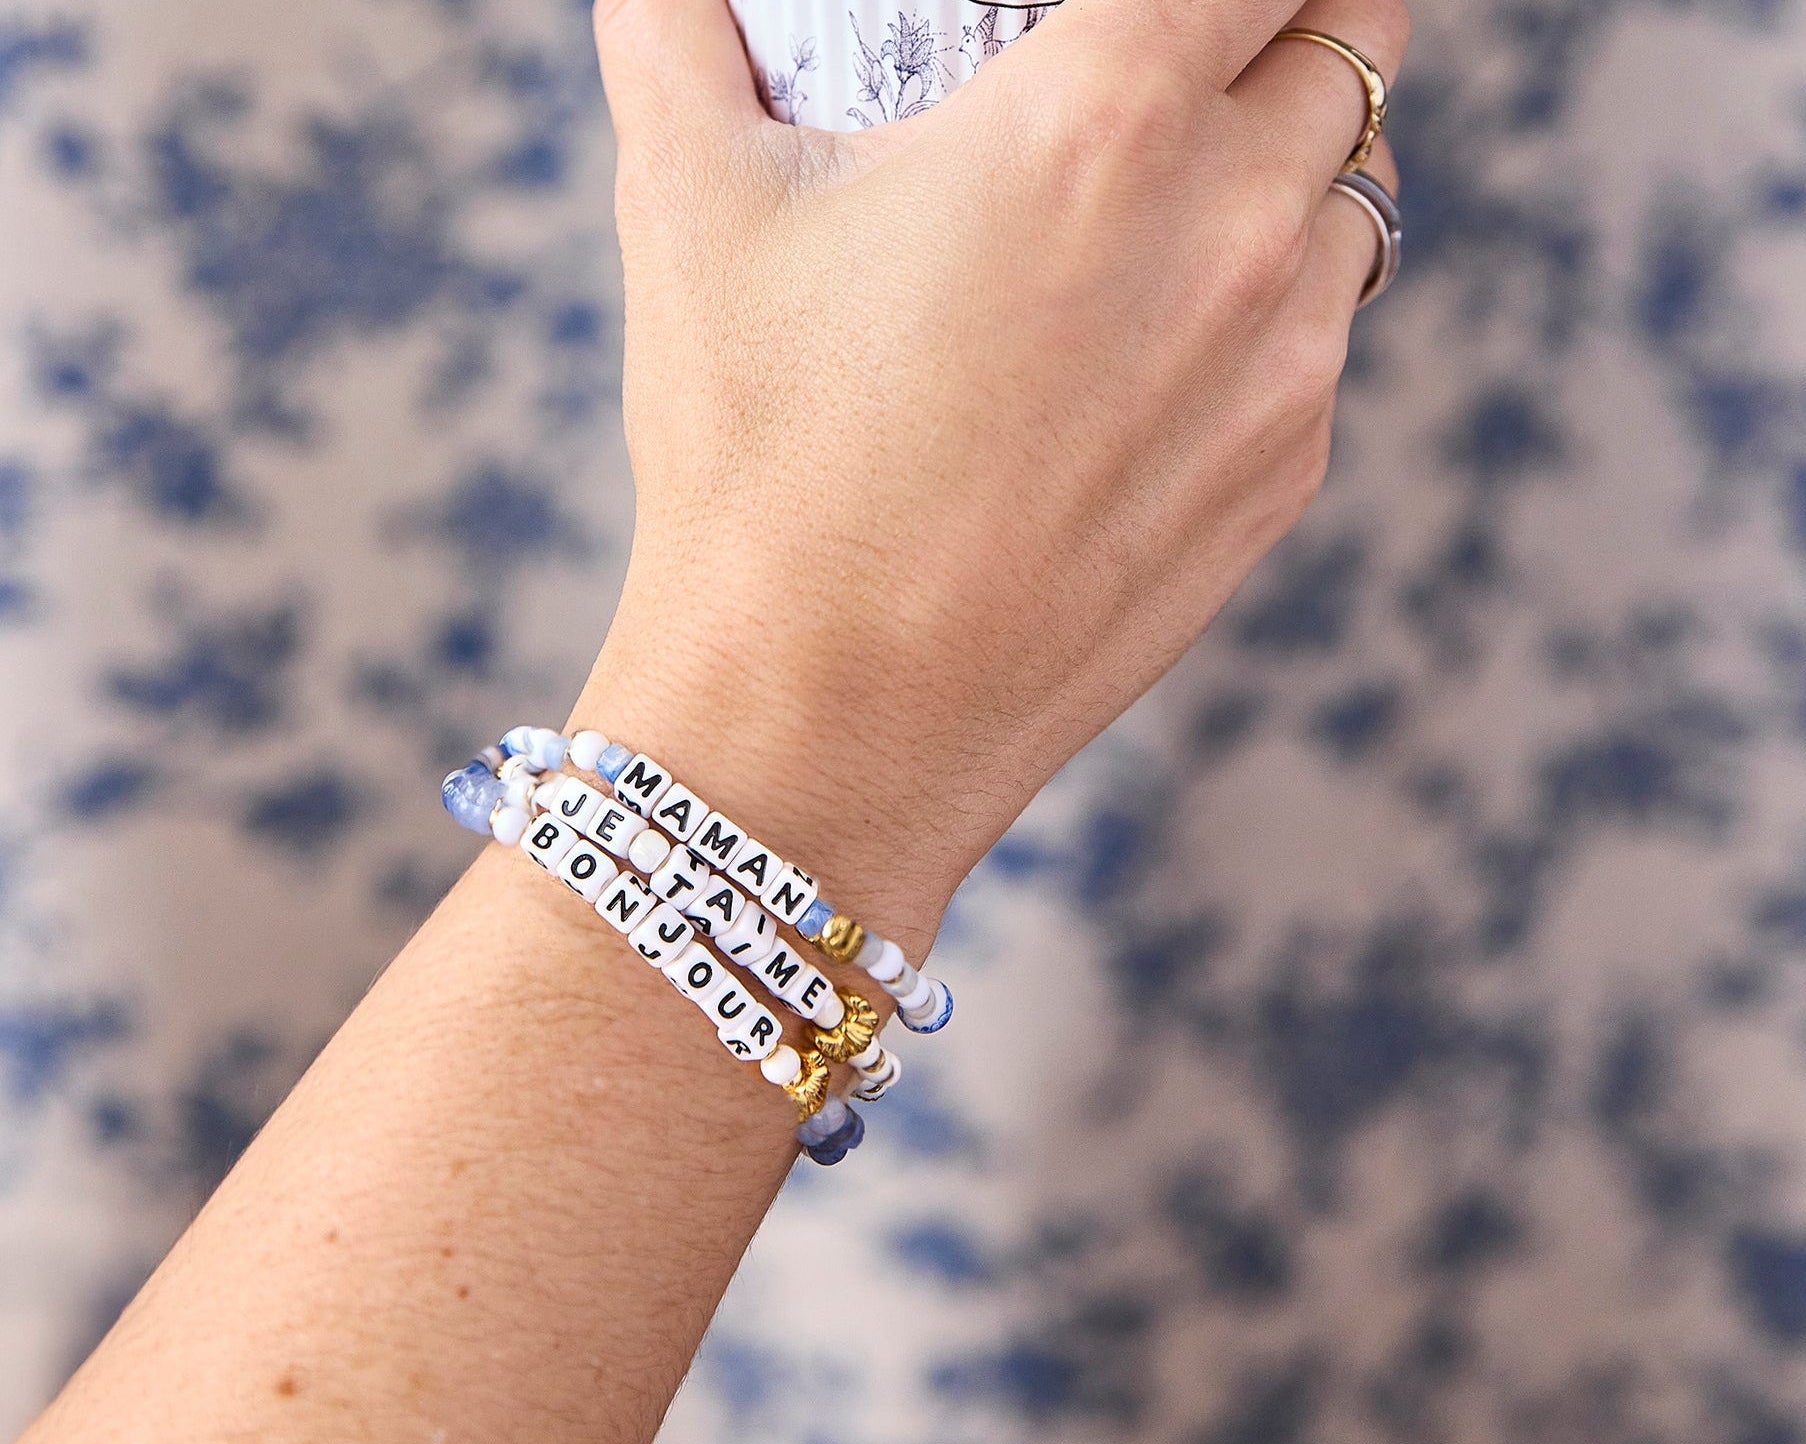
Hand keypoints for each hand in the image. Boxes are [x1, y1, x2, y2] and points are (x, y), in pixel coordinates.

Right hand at [581, 0, 1405, 940]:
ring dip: (1294, 161)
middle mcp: (1231, 228)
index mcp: (1102, 117)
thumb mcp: (683, 204)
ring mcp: (1280, 367)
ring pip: (1354, 194)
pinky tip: (1156, 357)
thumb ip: (676, 26)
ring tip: (1180, 201)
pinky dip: (1273, 309)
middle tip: (1207, 38)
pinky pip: (1324, 340)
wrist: (821, 723)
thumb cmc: (753, 464)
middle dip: (1289, 14)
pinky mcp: (1282, 480)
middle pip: (1356, 32)